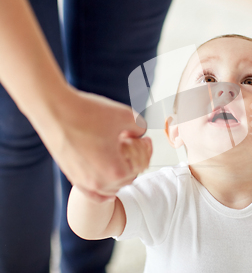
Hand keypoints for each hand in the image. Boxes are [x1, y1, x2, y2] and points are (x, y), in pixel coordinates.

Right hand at [36, 88, 152, 201]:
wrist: (55, 109)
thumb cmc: (88, 113)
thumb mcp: (126, 116)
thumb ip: (140, 128)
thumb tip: (141, 134)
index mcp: (115, 171)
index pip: (140, 167)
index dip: (145, 151)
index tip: (144, 139)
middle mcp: (98, 182)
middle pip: (127, 179)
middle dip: (133, 162)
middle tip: (132, 145)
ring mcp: (83, 181)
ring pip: (110, 188)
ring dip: (118, 175)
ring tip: (118, 156)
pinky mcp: (71, 176)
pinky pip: (91, 192)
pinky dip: (102, 190)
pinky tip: (107, 184)